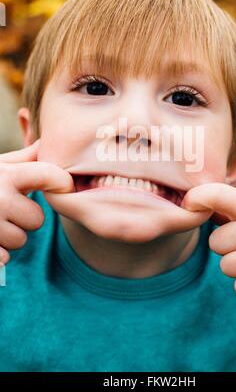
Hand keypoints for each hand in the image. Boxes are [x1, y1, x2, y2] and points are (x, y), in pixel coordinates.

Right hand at [0, 140, 73, 264]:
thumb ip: (23, 160)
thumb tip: (47, 144)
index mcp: (6, 175)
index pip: (51, 176)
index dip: (62, 181)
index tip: (63, 185)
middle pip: (37, 219)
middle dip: (24, 216)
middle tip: (5, 208)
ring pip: (20, 240)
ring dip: (9, 235)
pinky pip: (3, 258)